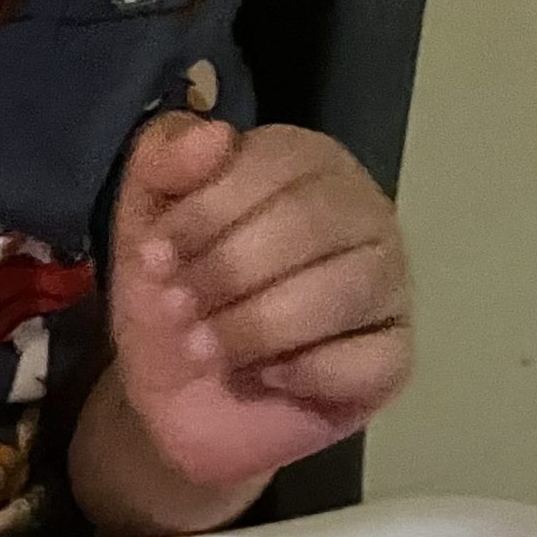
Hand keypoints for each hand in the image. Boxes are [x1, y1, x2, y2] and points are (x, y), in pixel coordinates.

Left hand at [108, 115, 412, 492]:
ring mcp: (387, 287)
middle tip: (176, 309)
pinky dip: (306, 372)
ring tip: (203, 350)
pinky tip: (267, 377)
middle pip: (313, 223)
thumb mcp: (144, 220)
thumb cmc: (175, 298)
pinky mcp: (391, 360)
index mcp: (311, 165)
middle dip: (228, 271)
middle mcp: (362, 215)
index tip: (153, 258)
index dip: (206, 212)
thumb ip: (162, 159)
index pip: (278, 164)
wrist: (175, 401)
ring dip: (255, 326)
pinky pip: (369, 359)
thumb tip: (214, 136)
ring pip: (341, 290)